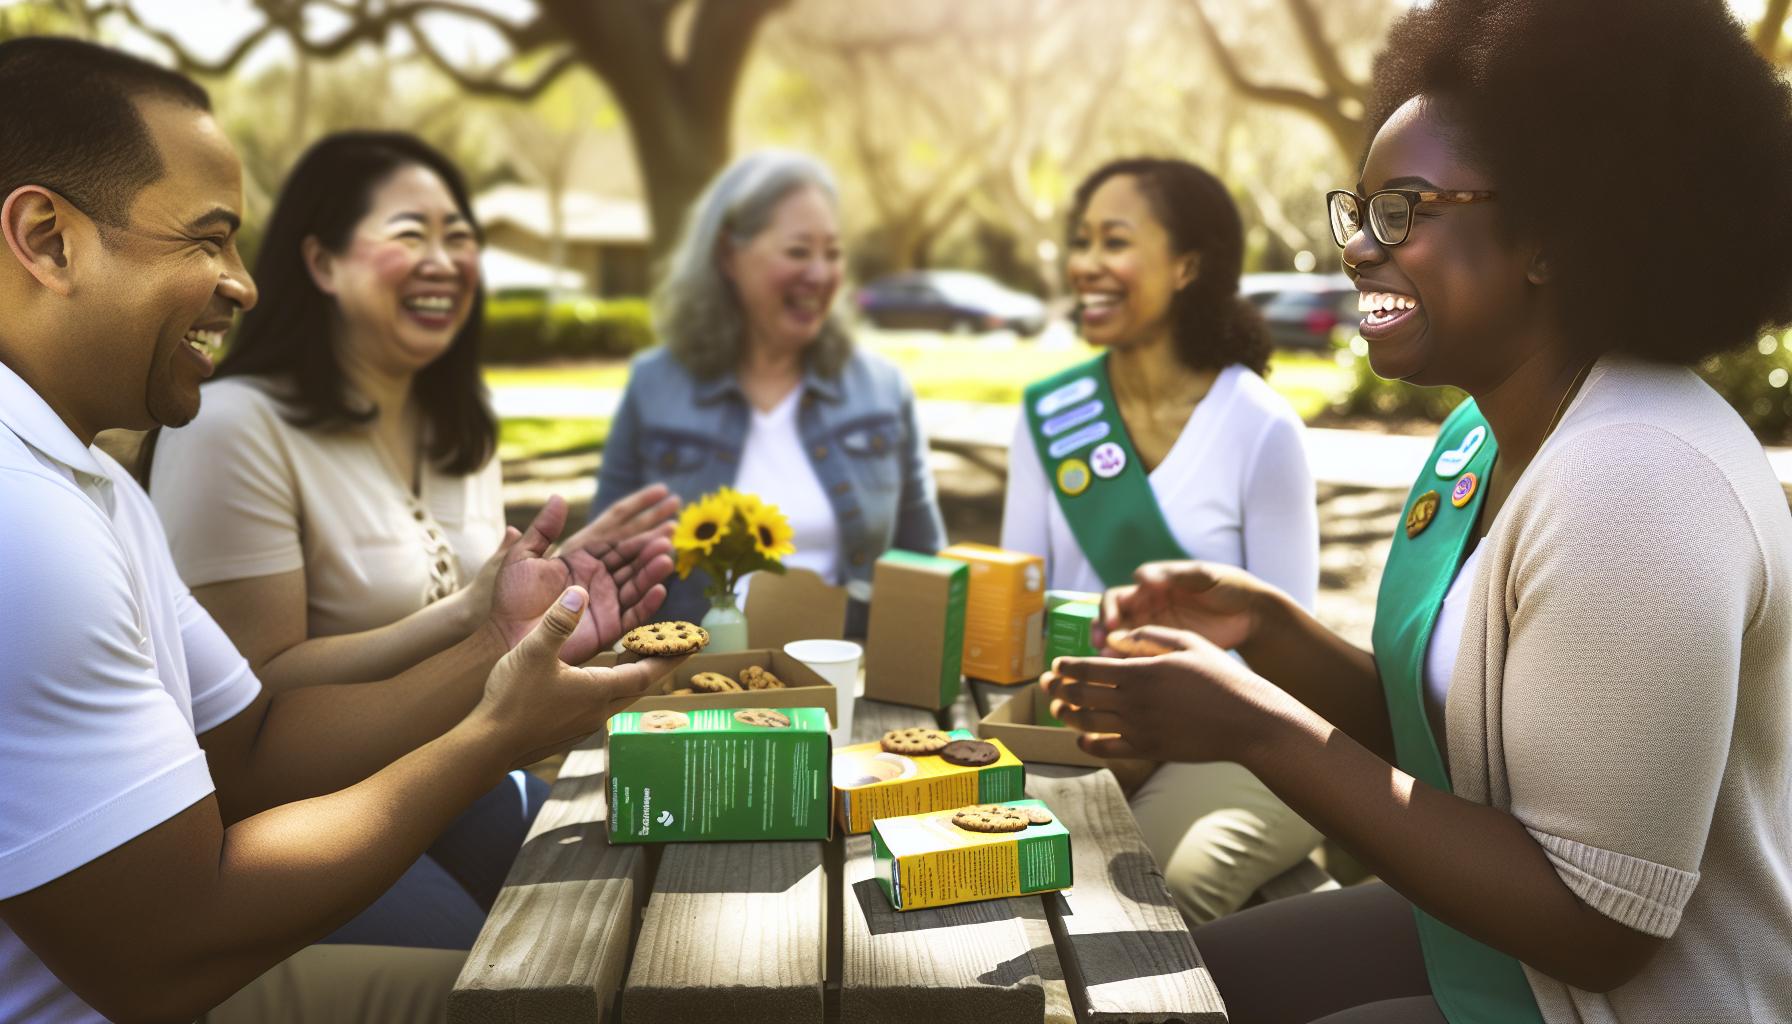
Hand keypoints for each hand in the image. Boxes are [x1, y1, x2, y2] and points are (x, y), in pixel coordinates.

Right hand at [475, 587, 686, 769]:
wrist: (487, 746)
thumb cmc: (511, 699)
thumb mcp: (534, 652)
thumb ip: (559, 621)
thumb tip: (580, 592)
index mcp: (598, 691)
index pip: (646, 672)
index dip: (669, 656)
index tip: (690, 644)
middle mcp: (598, 711)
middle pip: (639, 686)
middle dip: (658, 665)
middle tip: (675, 648)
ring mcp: (583, 725)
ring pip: (620, 696)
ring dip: (633, 676)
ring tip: (640, 657)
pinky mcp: (568, 731)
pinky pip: (600, 705)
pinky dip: (611, 687)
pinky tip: (599, 680)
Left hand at [487, 496, 673, 662]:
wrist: (506, 636)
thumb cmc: (511, 598)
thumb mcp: (523, 557)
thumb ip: (543, 529)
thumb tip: (557, 497)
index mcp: (582, 561)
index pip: (615, 543)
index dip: (636, 533)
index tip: (655, 524)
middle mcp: (598, 580)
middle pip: (630, 561)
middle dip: (649, 550)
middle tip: (668, 537)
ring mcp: (605, 603)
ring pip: (635, 584)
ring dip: (651, 571)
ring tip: (665, 559)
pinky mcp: (608, 627)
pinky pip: (633, 614)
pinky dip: (647, 603)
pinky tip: (658, 589)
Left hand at [1041, 624, 1297, 763]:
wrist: (1248, 721)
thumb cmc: (1221, 676)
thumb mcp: (1188, 642)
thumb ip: (1147, 636)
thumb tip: (1112, 639)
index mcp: (1142, 670)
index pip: (1088, 668)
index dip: (1066, 666)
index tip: (1057, 664)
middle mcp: (1134, 701)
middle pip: (1080, 695)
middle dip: (1058, 688)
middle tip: (1047, 684)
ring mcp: (1140, 728)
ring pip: (1087, 723)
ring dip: (1068, 714)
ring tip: (1060, 708)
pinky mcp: (1149, 750)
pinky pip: (1107, 749)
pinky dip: (1089, 743)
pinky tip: (1083, 737)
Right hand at [1097, 560, 1276, 651]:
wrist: (1254, 615)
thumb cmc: (1229, 586)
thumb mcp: (1203, 576)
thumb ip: (1172, 575)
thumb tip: (1138, 576)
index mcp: (1151, 589)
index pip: (1116, 598)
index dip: (1108, 610)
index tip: (1111, 624)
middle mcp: (1147, 610)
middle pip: (1111, 622)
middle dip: (1101, 632)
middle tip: (1100, 645)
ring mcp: (1156, 633)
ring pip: (1121, 644)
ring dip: (1110, 652)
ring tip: (1107, 664)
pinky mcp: (1167, 653)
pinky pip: (1142, 660)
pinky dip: (1130, 666)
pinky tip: (1126, 676)